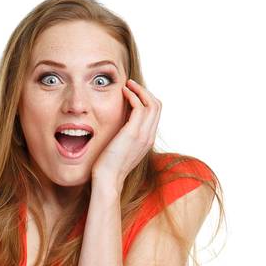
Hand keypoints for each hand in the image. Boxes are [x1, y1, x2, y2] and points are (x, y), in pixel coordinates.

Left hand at [89, 77, 161, 193]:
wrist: (107, 180)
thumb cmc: (109, 166)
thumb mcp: (121, 147)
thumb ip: (125, 134)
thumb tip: (120, 120)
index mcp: (147, 140)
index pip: (155, 113)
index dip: (146, 100)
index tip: (133, 94)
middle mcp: (149, 136)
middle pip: (158, 105)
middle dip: (145, 92)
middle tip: (131, 86)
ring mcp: (143, 134)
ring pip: (152, 103)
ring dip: (140, 90)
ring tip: (127, 85)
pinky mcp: (133, 133)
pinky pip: (140, 106)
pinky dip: (133, 95)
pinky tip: (123, 92)